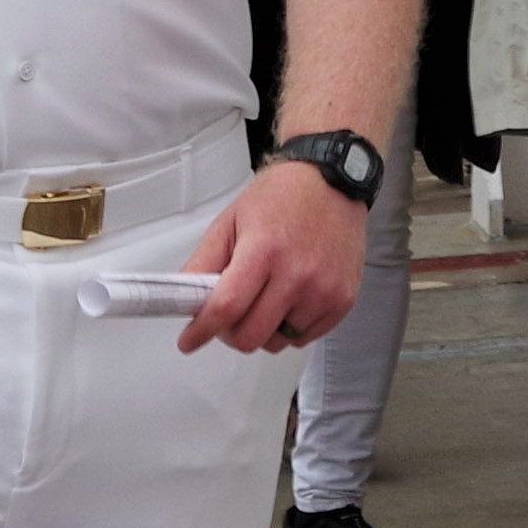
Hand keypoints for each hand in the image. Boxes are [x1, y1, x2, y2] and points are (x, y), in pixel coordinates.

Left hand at [177, 158, 369, 357]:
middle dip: (230, 333)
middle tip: (228, 316)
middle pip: (251, 335)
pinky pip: (304, 338)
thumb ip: (204, 262)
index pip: (226, 307)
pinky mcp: (343, 300)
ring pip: (277, 343)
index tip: (188, 341)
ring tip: (262, 300)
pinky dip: (289, 329)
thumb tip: (184, 299)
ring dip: (262, 330)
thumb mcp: (231, 221)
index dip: (202, 330)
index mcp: (263, 250)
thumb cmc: (280, 199)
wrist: (332, 184)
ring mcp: (324, 291)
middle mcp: (297, 275)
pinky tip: (287, 301)